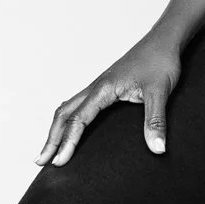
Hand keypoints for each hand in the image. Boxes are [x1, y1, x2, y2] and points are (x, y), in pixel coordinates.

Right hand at [36, 31, 182, 165]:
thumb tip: (157, 149)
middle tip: (41, 161)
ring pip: (68, 108)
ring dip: (56, 129)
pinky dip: (68, 119)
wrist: (163, 41)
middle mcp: (95, 87)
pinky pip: (79, 105)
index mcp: (103, 89)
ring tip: (50, 150)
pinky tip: (71, 129)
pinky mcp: (105, 87)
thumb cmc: (160, 62)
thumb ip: (156, 121)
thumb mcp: (160, 93)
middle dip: (51, 139)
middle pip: (63, 114)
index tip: (59, 162)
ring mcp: (98, 86)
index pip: (78, 120)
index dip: (67, 142)